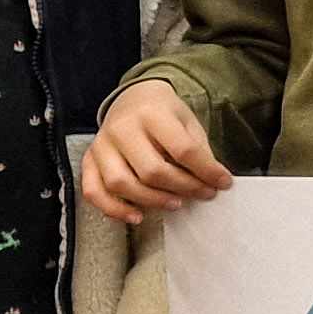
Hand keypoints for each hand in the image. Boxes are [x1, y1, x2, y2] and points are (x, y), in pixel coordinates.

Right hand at [81, 81, 230, 219]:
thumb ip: (197, 150)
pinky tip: (137, 216)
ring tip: (176, 203)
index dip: (206, 171)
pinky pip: (93, 191)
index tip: (223, 183)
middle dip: (183, 188)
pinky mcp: (89, 159)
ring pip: (121, 183)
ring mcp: (102, 144)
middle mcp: (122, 128)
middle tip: (202, 194)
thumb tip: (213, 181)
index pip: (182, 149)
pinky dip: (114, 209)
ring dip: (152, 201)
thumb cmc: (164, 113)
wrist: (133, 97)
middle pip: (152, 171)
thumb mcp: (187, 121)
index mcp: (152, 113)